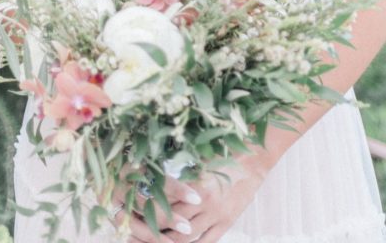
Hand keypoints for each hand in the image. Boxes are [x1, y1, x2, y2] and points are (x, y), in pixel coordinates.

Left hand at [112, 154, 269, 242]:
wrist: (254, 157)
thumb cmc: (225, 152)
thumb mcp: (199, 159)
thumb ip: (180, 174)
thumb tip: (154, 181)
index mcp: (195, 184)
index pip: (165, 205)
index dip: (146, 212)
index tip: (130, 211)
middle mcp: (205, 204)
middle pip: (172, 226)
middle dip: (151, 231)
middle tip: (133, 231)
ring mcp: (216, 216)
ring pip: (187, 239)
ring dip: (168, 242)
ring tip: (151, 241)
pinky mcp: (226, 223)